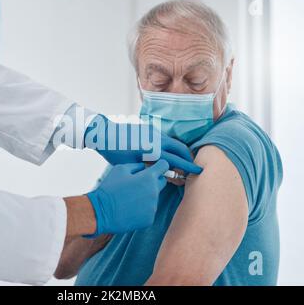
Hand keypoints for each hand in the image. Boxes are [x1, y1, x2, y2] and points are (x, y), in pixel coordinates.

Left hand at [84, 115, 202, 174]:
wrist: (105, 135)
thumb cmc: (116, 153)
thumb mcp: (134, 165)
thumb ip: (151, 169)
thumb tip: (165, 174)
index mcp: (153, 149)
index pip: (176, 160)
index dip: (188, 167)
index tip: (198, 171)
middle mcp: (156, 138)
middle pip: (180, 148)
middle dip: (188, 157)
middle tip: (192, 167)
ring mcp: (153, 132)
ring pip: (174, 142)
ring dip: (180, 152)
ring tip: (181, 163)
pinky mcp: (150, 129)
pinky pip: (166, 139)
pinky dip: (171, 147)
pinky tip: (168, 155)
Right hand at [85, 160, 168, 237]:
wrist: (101, 212)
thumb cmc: (109, 188)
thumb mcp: (120, 169)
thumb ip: (136, 165)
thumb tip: (144, 167)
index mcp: (148, 178)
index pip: (164, 165)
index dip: (160, 165)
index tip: (155, 167)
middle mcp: (154, 192)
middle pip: (162, 182)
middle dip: (154, 180)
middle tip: (139, 184)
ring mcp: (153, 207)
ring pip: (154, 198)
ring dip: (146, 196)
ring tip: (129, 199)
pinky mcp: (149, 219)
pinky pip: (149, 211)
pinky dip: (142, 210)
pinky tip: (129, 210)